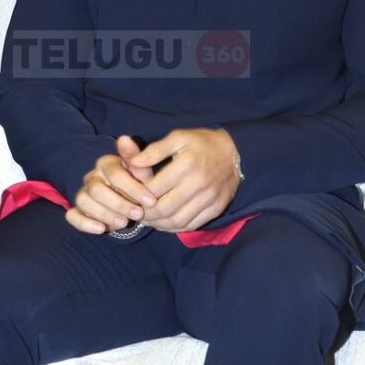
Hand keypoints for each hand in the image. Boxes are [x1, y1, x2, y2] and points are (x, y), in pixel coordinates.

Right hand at [65, 135, 156, 234]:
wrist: (134, 204)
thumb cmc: (140, 186)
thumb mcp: (144, 175)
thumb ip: (137, 160)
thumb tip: (124, 137)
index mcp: (107, 164)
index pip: (114, 173)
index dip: (133, 188)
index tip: (151, 201)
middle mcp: (92, 176)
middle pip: (96, 188)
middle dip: (119, 203)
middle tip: (138, 214)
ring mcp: (84, 193)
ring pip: (83, 200)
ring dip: (104, 214)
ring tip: (124, 222)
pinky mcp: (79, 210)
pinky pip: (72, 215)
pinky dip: (84, 223)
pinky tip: (102, 229)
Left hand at [127, 127, 241, 232]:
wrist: (235, 153)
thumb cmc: (202, 143)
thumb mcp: (178, 137)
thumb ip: (154, 150)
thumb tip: (132, 162)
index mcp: (186, 165)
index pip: (154, 189)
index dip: (137, 196)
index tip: (129, 196)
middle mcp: (198, 184)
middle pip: (164, 209)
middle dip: (146, 214)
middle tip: (135, 211)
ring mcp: (209, 199)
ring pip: (177, 220)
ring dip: (159, 224)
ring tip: (148, 219)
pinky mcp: (216, 208)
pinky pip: (192, 224)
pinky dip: (175, 227)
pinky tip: (165, 223)